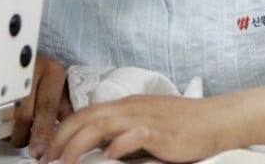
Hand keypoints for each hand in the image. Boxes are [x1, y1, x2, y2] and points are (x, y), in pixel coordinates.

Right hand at [10, 54, 71, 157]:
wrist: (15, 46)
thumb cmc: (41, 70)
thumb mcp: (58, 84)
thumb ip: (64, 107)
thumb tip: (69, 133)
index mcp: (51, 71)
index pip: (47, 108)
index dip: (43, 132)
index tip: (39, 150)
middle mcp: (29, 70)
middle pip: (23, 115)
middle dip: (23, 135)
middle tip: (24, 142)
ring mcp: (5, 74)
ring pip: (3, 116)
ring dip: (7, 131)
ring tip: (12, 130)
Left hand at [41, 95, 227, 163]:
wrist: (217, 120)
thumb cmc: (185, 125)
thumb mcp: (148, 124)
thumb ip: (124, 133)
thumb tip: (98, 149)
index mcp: (129, 105)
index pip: (87, 113)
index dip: (63, 131)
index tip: (49, 151)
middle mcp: (134, 108)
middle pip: (88, 117)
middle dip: (62, 139)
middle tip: (48, 159)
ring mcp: (147, 118)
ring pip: (103, 124)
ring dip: (79, 144)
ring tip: (66, 162)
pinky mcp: (162, 132)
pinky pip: (135, 134)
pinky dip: (119, 145)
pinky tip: (109, 156)